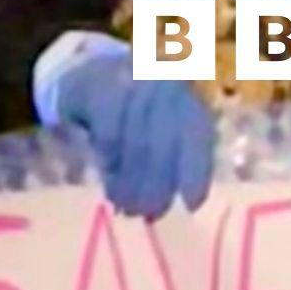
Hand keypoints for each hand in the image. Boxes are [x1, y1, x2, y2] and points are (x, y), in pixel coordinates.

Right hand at [54, 53, 214, 219]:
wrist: (92, 75)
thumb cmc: (136, 117)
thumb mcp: (163, 133)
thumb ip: (172, 164)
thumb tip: (177, 206)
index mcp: (189, 96)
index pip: (198, 134)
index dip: (196, 171)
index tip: (191, 204)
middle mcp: (166, 82)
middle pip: (166, 142)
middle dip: (157, 185)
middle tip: (147, 214)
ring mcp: (133, 80)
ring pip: (137, 142)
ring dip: (130, 182)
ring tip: (125, 206)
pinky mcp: (100, 85)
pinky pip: (109, 134)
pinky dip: (110, 162)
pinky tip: (109, 177)